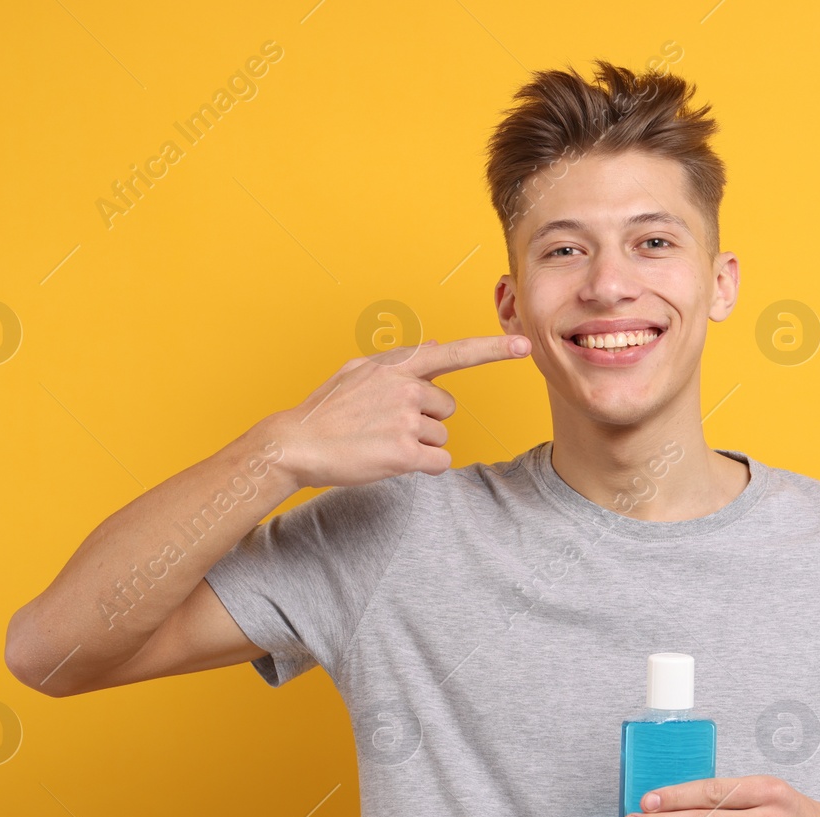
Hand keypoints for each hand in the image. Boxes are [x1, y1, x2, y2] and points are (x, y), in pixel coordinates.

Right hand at [264, 334, 531, 489]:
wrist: (295, 444)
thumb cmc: (324, 411)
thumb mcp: (357, 371)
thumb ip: (398, 360)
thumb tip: (433, 346)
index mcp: (396, 365)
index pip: (453, 353)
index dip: (492, 350)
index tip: (524, 347)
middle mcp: (406, 388)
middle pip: (446, 409)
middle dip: (424, 420)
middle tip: (385, 426)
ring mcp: (407, 420)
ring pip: (441, 437)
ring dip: (418, 445)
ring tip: (380, 442)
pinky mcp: (405, 452)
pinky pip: (438, 462)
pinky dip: (421, 466)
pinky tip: (390, 460)